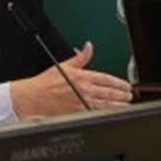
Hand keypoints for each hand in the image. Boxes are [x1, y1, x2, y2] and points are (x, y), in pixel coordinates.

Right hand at [9, 42, 134, 117]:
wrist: (30, 98)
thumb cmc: (44, 83)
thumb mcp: (63, 65)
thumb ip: (80, 57)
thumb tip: (89, 46)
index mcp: (81, 77)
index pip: (106, 79)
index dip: (119, 83)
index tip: (126, 86)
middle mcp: (83, 90)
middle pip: (109, 93)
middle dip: (122, 95)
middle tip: (129, 95)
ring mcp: (81, 103)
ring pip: (105, 104)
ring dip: (117, 105)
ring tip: (125, 105)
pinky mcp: (76, 113)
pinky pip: (95, 114)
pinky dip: (105, 114)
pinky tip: (111, 114)